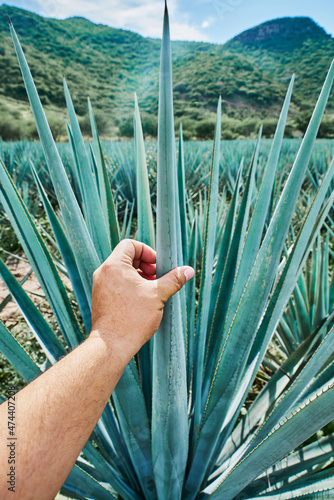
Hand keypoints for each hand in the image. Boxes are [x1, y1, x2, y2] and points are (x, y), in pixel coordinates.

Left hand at [90, 239, 193, 364]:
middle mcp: (103, 272)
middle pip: (126, 257)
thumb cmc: (133, 319)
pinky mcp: (101, 298)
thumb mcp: (158, 295)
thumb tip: (188, 270)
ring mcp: (100, 286)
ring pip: (121, 271)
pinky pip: (116, 283)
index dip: (147, 251)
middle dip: (145, 265)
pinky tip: (142, 300)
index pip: (130, 245)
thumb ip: (173, 279)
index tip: (157, 265)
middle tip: (157, 277)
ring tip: (152, 290)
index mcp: (114, 265)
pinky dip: (129, 286)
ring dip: (139, 276)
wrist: (112, 344)